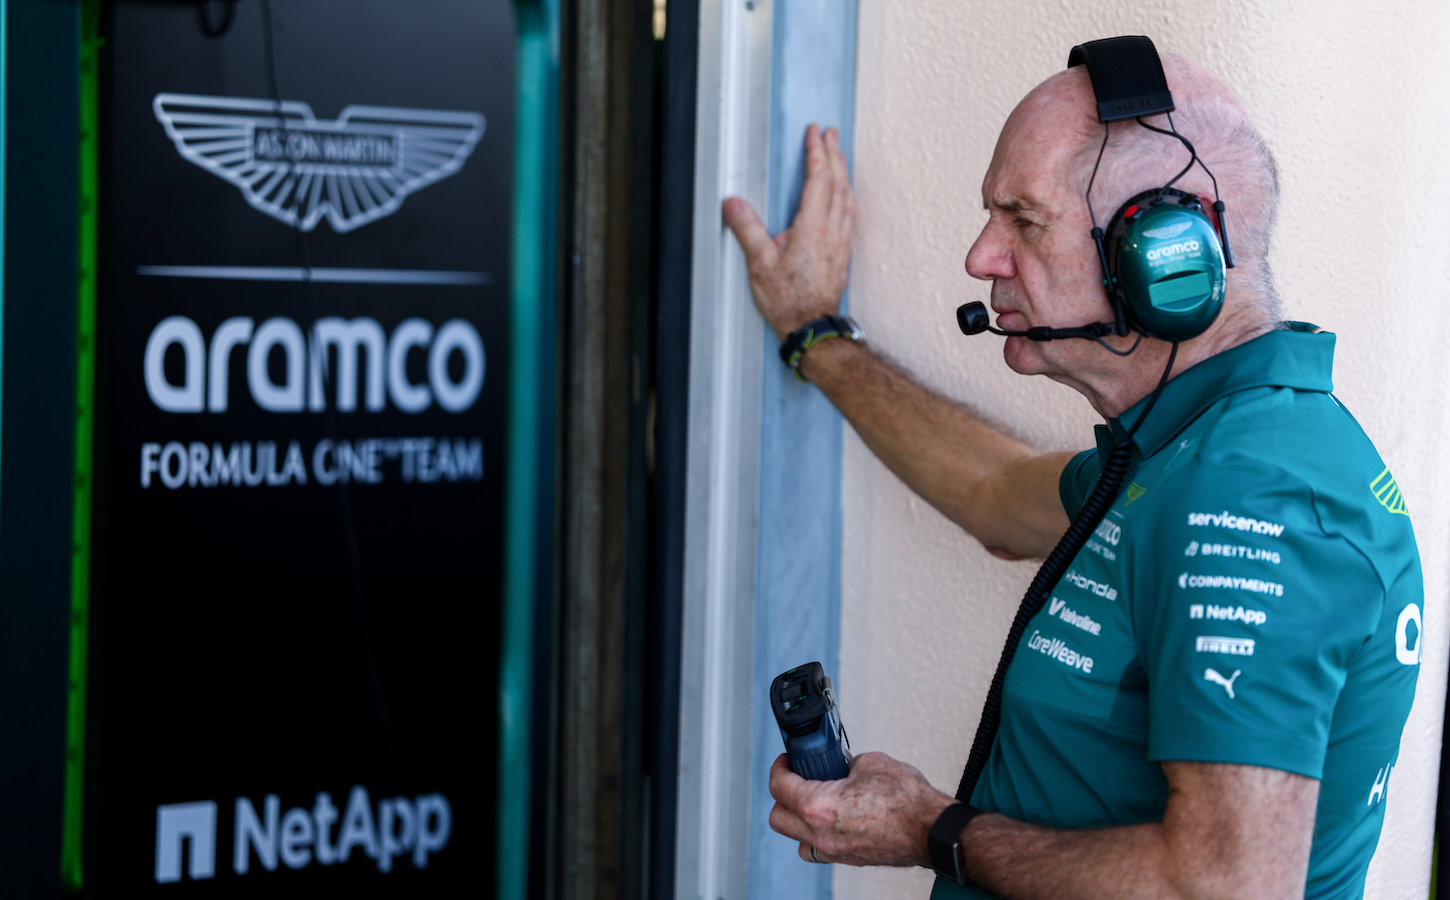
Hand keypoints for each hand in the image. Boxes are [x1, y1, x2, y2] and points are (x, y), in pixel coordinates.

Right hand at [723, 124, 855, 338]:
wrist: (812, 328)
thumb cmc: (788, 301)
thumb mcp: (759, 264)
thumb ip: (747, 229)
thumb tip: (733, 203)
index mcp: (812, 228)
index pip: (819, 179)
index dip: (817, 152)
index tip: (815, 132)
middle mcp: (832, 231)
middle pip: (838, 183)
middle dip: (834, 154)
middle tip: (830, 134)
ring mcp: (840, 242)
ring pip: (848, 197)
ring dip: (843, 172)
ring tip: (839, 156)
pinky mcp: (842, 253)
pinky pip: (849, 213)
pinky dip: (847, 194)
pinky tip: (845, 195)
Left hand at [767, 751, 956, 866]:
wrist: (931, 829)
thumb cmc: (907, 800)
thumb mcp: (870, 762)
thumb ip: (845, 764)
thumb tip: (841, 766)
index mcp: (819, 806)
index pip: (779, 787)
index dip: (780, 767)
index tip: (787, 761)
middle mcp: (821, 834)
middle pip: (778, 818)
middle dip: (782, 795)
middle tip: (795, 779)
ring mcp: (834, 851)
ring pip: (796, 839)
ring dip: (796, 821)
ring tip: (811, 801)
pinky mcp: (849, 859)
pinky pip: (818, 850)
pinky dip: (816, 836)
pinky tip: (830, 820)